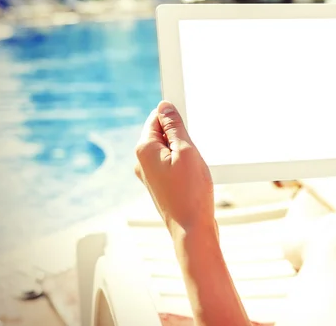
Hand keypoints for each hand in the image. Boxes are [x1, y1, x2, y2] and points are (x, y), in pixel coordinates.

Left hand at [135, 101, 214, 232]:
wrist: (192, 229)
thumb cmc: (191, 192)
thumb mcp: (187, 151)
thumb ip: (174, 126)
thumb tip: (164, 106)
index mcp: (144, 150)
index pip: (156, 118)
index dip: (175, 119)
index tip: (188, 131)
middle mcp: (142, 162)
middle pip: (162, 134)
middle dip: (181, 138)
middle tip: (193, 154)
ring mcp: (150, 175)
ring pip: (169, 150)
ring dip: (184, 153)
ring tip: (194, 170)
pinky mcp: (160, 185)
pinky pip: (171, 165)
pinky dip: (184, 166)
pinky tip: (193, 179)